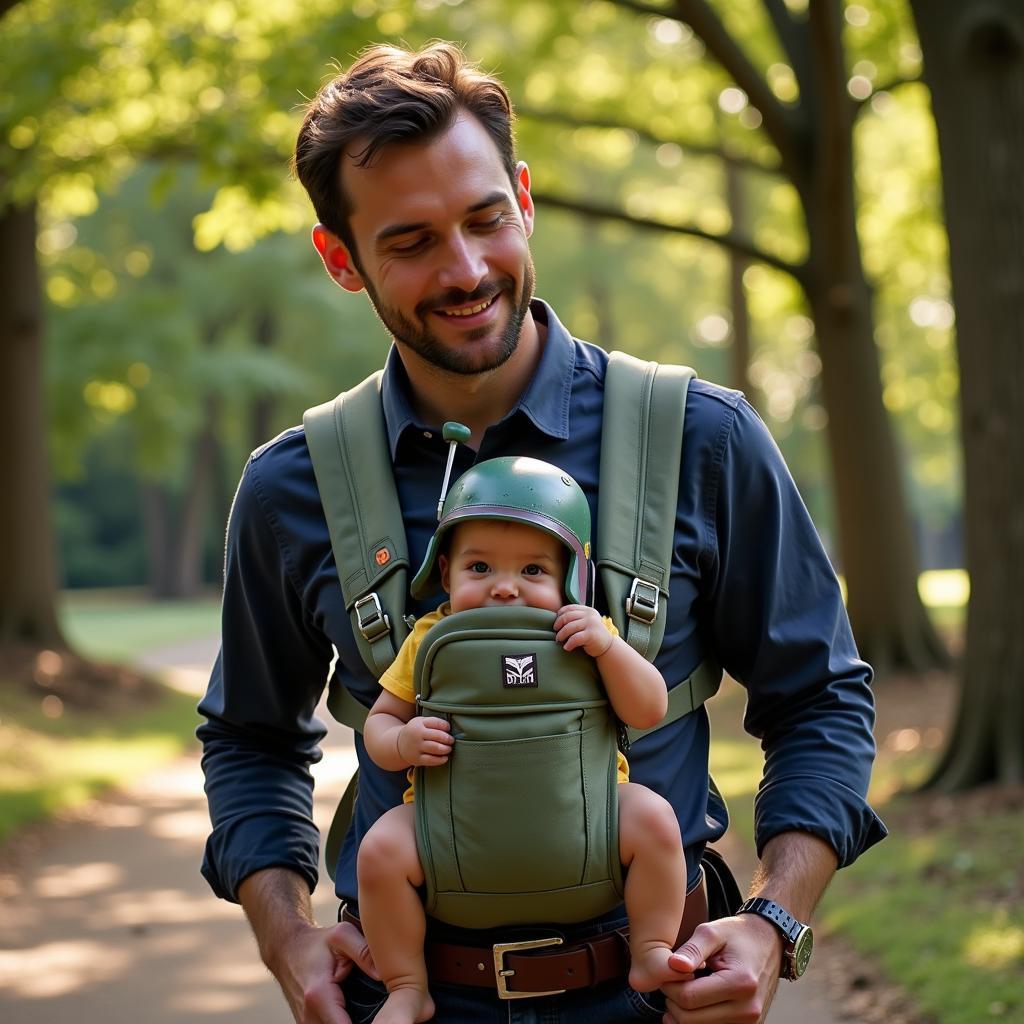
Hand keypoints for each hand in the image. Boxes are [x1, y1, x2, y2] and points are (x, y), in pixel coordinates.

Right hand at [274, 919, 378, 1023]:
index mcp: (319, 995)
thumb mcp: (342, 935)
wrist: (287, 949)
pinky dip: (340, 1022)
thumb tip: (382, 975)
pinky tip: (353, 1013)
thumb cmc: (316, 943)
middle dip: (364, 1023)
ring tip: (370, 1012)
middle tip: (381, 1013)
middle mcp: (309, 1015)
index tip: (383, 1018)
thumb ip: (363, 952)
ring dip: (352, 1022)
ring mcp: (306, 1023)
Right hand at [396, 716, 452, 765]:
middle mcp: (417, 735)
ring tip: (449, 748)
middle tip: (451, 740)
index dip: (446, 726)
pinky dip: (440, 760)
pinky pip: (431, 760)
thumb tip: (450, 728)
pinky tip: (445, 758)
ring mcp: (416, 747)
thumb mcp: (421, 722)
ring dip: (446, 749)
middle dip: (448, 739)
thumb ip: (434, 722)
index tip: (449, 729)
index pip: (437, 723)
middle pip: (438, 735)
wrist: (398, 744)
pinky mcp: (417, 759)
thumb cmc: (416, 731)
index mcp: (419, 724)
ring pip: (435, 748)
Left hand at [554, 604, 612, 657]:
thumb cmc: (593, 635)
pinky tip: (566, 647)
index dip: (560, 615)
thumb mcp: (587, 622)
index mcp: (588, 610)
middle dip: (558, 625)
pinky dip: (568, 644)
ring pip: (569, 627)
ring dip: (561, 634)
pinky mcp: (591, 635)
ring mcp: (591, 624)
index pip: (570, 608)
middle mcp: (590, 615)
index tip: (556, 623)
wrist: (608, 647)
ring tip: (559, 640)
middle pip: (567, 617)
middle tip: (556, 633)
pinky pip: (574, 638)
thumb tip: (558, 618)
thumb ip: (577, 618)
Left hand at [660, 914, 782, 1022]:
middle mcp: (748, 1009)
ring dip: (684, 1013)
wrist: (770, 944)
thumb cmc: (738, 935)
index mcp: (740, 983)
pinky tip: (696, 1002)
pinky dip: (698, 1020)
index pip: (689, 997)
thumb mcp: (712, 932)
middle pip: (691, 1019)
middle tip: (673, 981)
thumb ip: (691, 950)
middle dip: (673, 1001)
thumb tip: (673, 966)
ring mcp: (750, 1023)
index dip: (669, 985)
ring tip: (686, 989)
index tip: (669, 971)